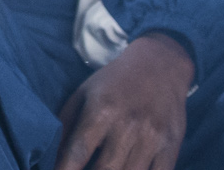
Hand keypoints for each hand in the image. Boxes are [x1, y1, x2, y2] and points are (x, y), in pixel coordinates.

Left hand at [56, 34, 190, 169]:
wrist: (160, 65)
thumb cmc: (114, 82)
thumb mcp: (84, 93)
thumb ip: (66, 122)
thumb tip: (51, 153)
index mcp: (101, 110)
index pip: (78, 150)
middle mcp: (128, 125)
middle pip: (105, 169)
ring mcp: (152, 138)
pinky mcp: (172, 147)